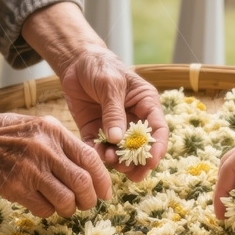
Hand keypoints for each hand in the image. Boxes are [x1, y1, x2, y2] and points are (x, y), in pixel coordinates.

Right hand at [0, 107, 112, 217]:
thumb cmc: (5, 134)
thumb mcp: (38, 128)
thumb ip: (62, 145)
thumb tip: (91, 169)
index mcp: (54, 131)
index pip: (90, 158)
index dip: (102, 180)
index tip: (105, 192)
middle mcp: (45, 149)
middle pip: (82, 182)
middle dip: (89, 199)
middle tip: (85, 203)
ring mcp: (30, 170)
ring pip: (66, 200)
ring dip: (69, 208)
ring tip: (64, 206)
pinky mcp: (16, 188)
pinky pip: (44, 208)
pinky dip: (48, 211)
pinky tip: (41, 203)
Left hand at [61, 48, 167, 180]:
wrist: (76, 62)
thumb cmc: (101, 66)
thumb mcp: (110, 84)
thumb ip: (114, 111)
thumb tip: (118, 139)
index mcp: (146, 104)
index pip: (158, 129)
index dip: (157, 147)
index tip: (151, 161)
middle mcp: (132, 119)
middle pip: (140, 146)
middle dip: (136, 161)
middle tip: (129, 172)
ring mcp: (114, 127)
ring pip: (120, 151)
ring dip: (116, 160)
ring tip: (108, 159)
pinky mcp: (94, 131)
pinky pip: (97, 148)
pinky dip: (96, 154)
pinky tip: (93, 154)